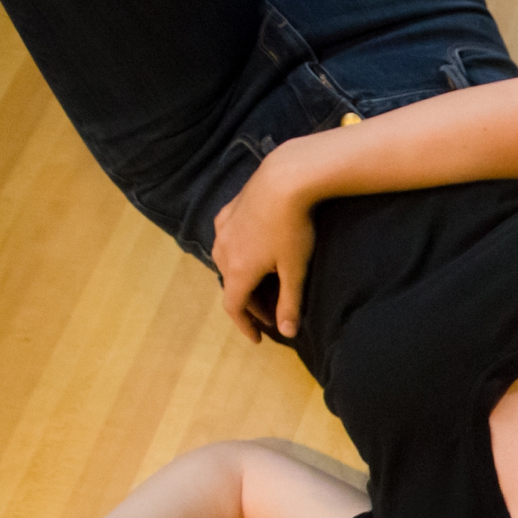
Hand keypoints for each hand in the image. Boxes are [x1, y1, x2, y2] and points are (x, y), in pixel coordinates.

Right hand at [210, 154, 317, 341]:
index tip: (258, 338)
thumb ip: (290, 303)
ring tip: (265, 285)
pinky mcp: (227, 212)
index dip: (245, 326)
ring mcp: (222, 229)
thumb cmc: (293, 227)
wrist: (284, 179)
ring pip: (228, 264)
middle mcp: (222, 251)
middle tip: (273, 312)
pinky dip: (239, 257)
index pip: (234, 308)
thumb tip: (287, 332)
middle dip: (251, 303)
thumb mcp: (295, 270)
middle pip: (232, 286)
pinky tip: (255, 252)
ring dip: (244, 280)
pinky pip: (227, 242)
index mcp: (237, 270)